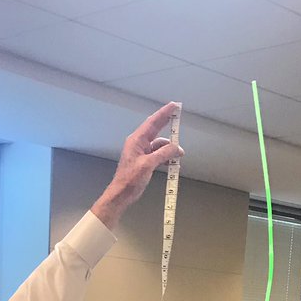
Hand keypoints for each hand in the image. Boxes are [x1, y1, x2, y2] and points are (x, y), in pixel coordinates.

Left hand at [91, 102, 182, 229]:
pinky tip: (172, 162)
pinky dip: (165, 157)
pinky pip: (157, 154)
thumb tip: (176, 148)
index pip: (153, 122)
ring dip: (169, 148)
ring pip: (159, 145)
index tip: (174, 106)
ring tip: (179, 154)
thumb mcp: (148, 165)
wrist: (121, 194)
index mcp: (137, 140)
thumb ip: (163, 154)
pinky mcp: (144, 161)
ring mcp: (141, 152)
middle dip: (168, 125)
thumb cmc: (130, 180)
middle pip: (156, 130)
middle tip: (178, 118)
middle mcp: (139, 143)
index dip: (164, 113)